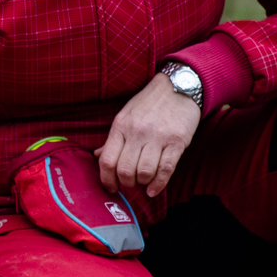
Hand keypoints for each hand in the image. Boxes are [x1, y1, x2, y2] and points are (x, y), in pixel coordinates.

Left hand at [96, 72, 201, 197]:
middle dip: (126, 183)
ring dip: (142, 183)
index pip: (107, 161)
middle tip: (130, 183)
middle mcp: (137, 132)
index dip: (106, 180)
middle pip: (124, 170)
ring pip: (144, 172)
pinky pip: (165, 169)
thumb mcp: (125, 116)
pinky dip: (158, 184)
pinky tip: (153, 190)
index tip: (111, 187)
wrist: (179, 86)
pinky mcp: (176, 141)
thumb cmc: (149, 104)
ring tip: (143, 182)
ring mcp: (157, 137)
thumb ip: (112, 139)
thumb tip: (96, 156)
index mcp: (120, 127)